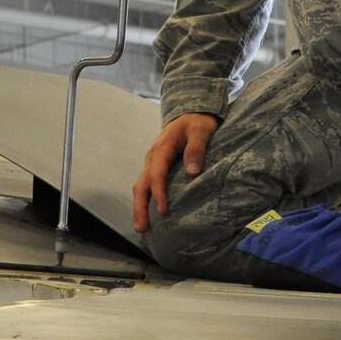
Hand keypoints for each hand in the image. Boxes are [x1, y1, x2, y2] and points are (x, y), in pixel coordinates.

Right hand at [132, 112, 218, 233]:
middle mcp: (152, 156)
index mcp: (162, 148)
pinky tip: (149, 213)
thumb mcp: (201, 131)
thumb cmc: (197, 121)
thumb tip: (192, 172)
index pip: (156, 174)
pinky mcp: (156, 165)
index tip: (163, 211)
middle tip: (141, 228)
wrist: (190, 111)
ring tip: (142, 227)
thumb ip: (196, 149)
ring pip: (141, 185)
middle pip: (141, 184)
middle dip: (139, 207)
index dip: (158, 194)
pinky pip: (146, 184)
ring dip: (139, 206)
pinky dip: (145, 199)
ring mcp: (152, 161)